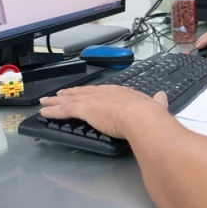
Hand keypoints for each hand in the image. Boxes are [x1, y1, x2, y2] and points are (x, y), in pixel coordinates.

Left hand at [39, 86, 168, 138]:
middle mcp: (104, 93)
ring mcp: (93, 100)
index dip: (89, 92)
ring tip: (45, 102)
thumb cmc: (148, 113)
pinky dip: (53, 111)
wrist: (141, 116)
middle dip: (68, 94)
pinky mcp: (84, 110)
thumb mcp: (155, 105)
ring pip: (69, 100)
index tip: (82, 92)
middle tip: (57, 94)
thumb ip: (157, 101)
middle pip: (82, 93)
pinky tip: (44, 113)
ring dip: (55, 102)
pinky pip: (64, 110)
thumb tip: (162, 96)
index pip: (100, 91)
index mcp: (120, 92)